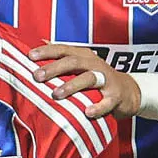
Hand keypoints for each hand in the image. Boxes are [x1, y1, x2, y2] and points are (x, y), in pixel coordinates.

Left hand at [24, 43, 139, 117]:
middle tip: (37, 76)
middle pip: (73, 62)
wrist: (128, 92)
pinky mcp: (116, 96)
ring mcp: (106, 80)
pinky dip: (97, 107)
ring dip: (72, 85)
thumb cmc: (97, 78)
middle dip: (54, 68)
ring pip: (89, 78)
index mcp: (83, 56)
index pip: (63, 49)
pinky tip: (86, 112)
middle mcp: (94, 64)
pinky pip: (107, 102)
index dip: (47, 51)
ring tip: (57, 94)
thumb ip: (61, 57)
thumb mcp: (81, 65)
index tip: (30, 56)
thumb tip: (37, 45)